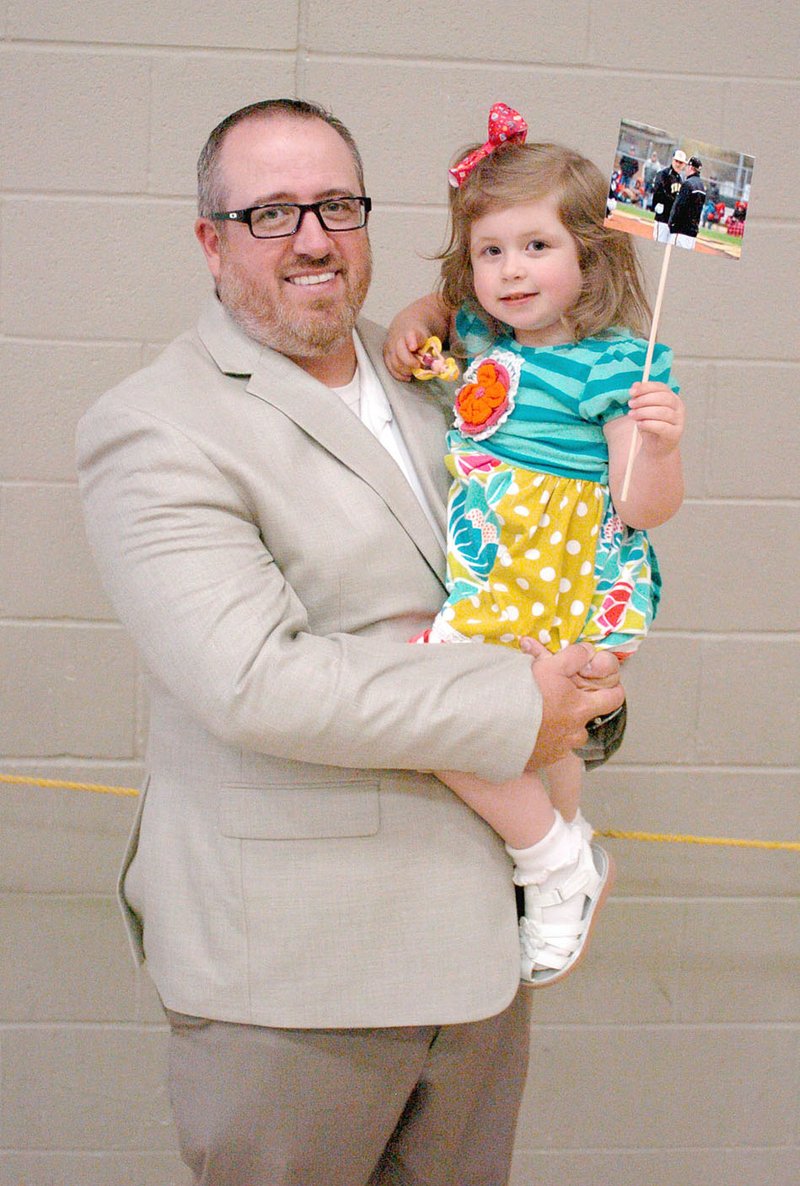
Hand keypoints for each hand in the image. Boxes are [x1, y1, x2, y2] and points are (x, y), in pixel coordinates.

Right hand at [383, 294, 450, 381]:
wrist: (413, 318)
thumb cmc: (428, 326)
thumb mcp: (438, 328)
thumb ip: (444, 339)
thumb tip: (455, 354)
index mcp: (413, 328)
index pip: (411, 333)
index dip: (412, 340)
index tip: (414, 347)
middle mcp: (400, 335)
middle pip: (400, 351)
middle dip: (409, 361)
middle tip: (419, 366)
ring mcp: (392, 343)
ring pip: (393, 359)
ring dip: (403, 369)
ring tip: (412, 373)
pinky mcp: (387, 351)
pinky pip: (389, 364)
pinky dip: (397, 372)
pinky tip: (406, 376)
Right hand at [521, 639, 624, 768]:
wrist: (494, 723)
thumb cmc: (524, 694)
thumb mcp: (551, 665)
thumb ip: (574, 656)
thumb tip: (587, 652)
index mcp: (581, 708)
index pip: (614, 699)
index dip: (613, 689)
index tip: (606, 684)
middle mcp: (574, 732)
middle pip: (588, 720)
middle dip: (579, 708)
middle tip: (561, 697)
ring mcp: (558, 749)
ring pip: (568, 736)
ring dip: (561, 726)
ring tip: (543, 715)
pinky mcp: (541, 760)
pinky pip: (550, 749)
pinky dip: (544, 740)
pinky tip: (530, 729)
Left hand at [627, 382, 684, 457]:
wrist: (656, 447)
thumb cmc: (650, 425)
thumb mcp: (643, 409)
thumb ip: (640, 397)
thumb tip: (635, 385)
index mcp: (672, 397)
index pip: (662, 387)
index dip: (646, 387)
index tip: (631, 391)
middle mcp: (678, 407)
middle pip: (664, 398)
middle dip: (644, 399)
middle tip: (631, 404)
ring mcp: (679, 421)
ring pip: (662, 412)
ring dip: (644, 412)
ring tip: (632, 415)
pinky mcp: (675, 434)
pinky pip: (662, 427)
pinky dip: (648, 424)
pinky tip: (639, 424)